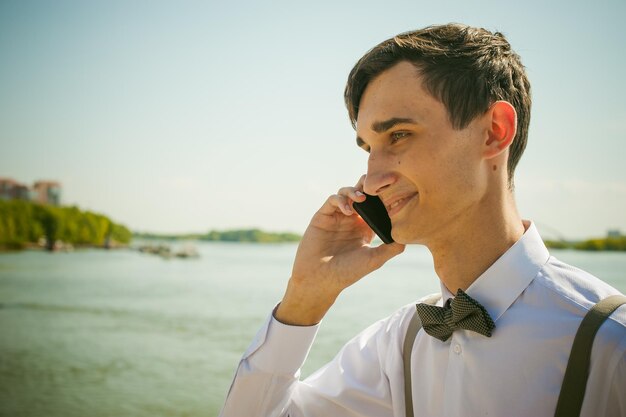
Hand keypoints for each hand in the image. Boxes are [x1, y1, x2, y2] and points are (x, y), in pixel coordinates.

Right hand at [275, 176, 404, 324]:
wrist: (320, 279)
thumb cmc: (347, 272)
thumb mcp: (374, 260)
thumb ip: (391, 248)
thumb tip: (409, 237)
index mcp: (365, 227)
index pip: (376, 205)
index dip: (383, 197)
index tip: (393, 193)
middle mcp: (351, 219)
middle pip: (361, 194)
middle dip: (368, 187)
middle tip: (376, 187)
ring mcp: (337, 216)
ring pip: (347, 192)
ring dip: (354, 191)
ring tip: (362, 199)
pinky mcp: (323, 216)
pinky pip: (332, 200)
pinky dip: (341, 200)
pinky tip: (348, 211)